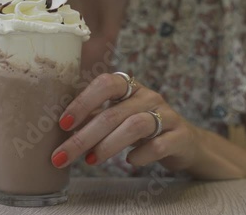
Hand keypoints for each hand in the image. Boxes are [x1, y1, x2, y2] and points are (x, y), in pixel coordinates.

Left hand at [51, 73, 201, 172]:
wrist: (184, 142)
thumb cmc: (142, 127)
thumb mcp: (118, 117)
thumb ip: (94, 116)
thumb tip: (62, 127)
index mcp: (130, 87)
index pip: (105, 84)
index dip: (83, 102)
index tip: (63, 124)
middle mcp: (148, 96)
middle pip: (113, 113)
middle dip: (84, 137)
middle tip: (62, 156)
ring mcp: (166, 115)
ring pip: (135, 126)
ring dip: (108, 145)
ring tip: (90, 161)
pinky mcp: (179, 136)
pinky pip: (158, 145)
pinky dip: (141, 154)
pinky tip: (129, 162)